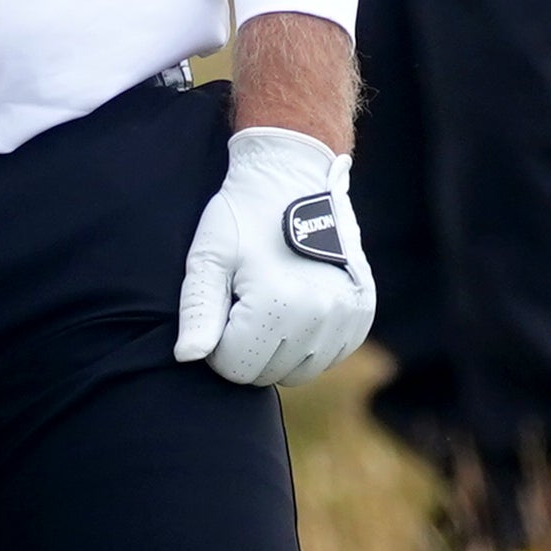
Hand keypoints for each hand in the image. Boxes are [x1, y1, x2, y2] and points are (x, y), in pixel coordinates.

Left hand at [176, 122, 374, 387]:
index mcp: (276, 303)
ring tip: (271, 303)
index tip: (223, 306)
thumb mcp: (209, 257)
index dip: (218, 343)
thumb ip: (198, 310)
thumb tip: (188, 358)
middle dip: (247, 347)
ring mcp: (346, 315)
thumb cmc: (243, 216)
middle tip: (246, 300)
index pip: (234, 367)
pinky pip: (327, 358)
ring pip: (298, 372)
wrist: (295, 177)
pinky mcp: (362, 313)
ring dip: (278, 350)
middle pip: (266, 374)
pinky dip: (309, 344)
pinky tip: (297, 309)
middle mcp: (318, 315)